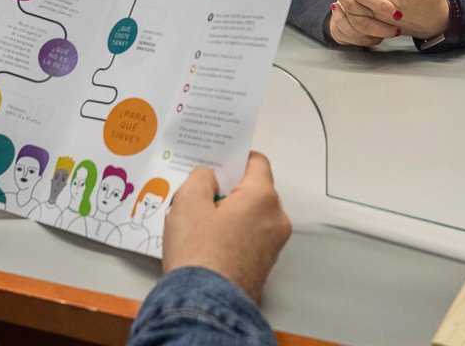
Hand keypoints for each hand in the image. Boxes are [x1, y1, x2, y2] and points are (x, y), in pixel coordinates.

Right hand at [162, 152, 291, 302]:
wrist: (205, 306)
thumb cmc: (199, 254)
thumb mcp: (188, 202)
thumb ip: (200, 177)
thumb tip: (209, 177)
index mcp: (263, 197)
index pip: (256, 161)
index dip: (234, 158)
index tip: (215, 161)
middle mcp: (276, 219)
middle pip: (253, 190)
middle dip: (227, 189)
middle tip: (198, 194)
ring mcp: (273, 245)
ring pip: (250, 215)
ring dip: (228, 214)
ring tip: (197, 222)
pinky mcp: (264, 266)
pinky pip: (249, 237)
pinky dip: (232, 235)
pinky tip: (206, 243)